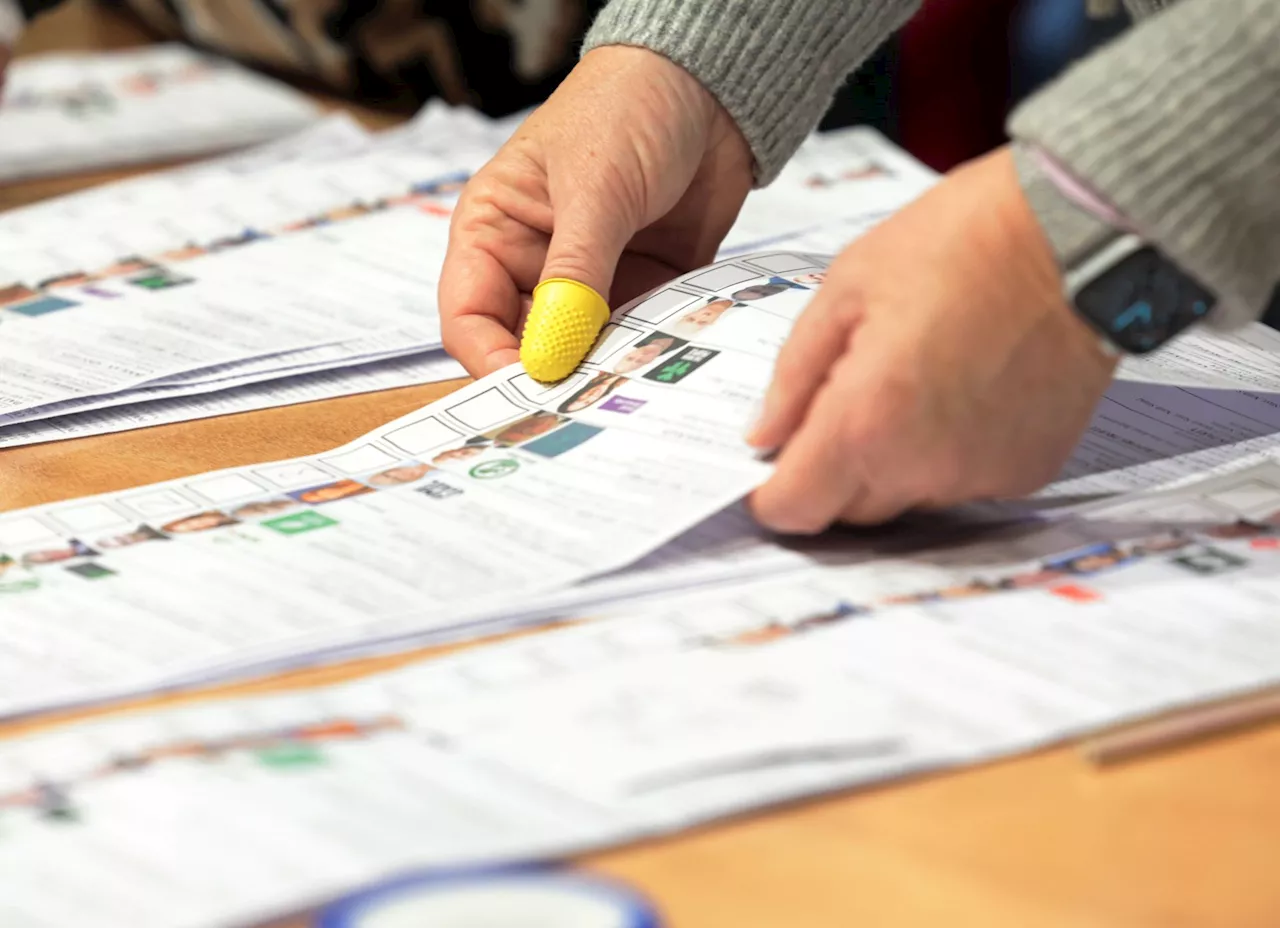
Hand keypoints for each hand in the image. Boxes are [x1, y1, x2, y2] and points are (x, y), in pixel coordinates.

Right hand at [439, 45, 752, 375]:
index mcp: (494, 231)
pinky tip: (663, 365)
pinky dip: (647, 353)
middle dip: (552, 375)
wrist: (710, 86)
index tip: (530, 390)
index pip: (469, 316)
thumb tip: (549, 356)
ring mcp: (591, 281)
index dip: (491, 360)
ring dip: (605, 370)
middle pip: (524, 346)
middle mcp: (535, 263)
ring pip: (583, 351)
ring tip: (629, 388)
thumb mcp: (595, 189)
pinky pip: (638, 337)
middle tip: (584, 405)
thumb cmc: (628, 107)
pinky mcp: (643, 288)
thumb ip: (575, 273)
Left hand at [747, 145, 1117, 531]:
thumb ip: (793, 374)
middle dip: (829, 471)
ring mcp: (978, 475)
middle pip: (847, 510)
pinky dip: (947, 454)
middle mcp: (921, 466)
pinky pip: (961, 483)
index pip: (795, 508)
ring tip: (912, 382)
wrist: (1078, 236)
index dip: (773, 493)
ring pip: (905, 498)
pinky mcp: (1025, 472)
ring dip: (890, 462)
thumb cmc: (961, 243)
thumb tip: (763, 433)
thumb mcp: (845, 289)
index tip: (771, 467)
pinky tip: (960, 392)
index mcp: (864, 421)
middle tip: (842, 402)